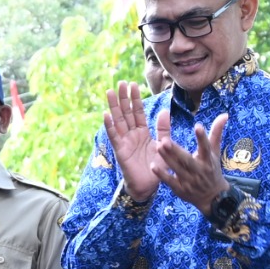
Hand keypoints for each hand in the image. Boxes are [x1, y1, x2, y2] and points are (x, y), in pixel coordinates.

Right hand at [103, 82, 161, 203]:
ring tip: (109, 92)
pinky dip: (110, 126)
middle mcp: (131, 135)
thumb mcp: (163, 145)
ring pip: (118, 121)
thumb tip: (164, 111)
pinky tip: (106, 115)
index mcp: (142, 132)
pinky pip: (114, 136)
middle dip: (123, 98)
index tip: (133, 85)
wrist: (149, 186)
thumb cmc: (156, 167)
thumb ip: (163, 129)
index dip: (135, 99)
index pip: (137, 112)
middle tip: (120, 83)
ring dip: (114, 107)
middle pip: (126, 113)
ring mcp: (124, 142)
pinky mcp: (120, 151)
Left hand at [152, 110, 230, 213]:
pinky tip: (153, 167)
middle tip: (164, 140)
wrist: (212, 197)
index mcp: (208, 160)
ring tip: (157, 146)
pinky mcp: (180, 189)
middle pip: (187, 160)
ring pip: (177, 169)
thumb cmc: (212, 170)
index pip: (206, 147)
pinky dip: (162, 175)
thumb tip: (224, 114)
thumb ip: (216, 133)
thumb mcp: (215, 152)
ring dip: (167, 159)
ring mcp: (189, 181)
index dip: (202, 138)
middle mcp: (199, 170)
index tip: (197, 126)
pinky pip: (170, 181)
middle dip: (176, 151)